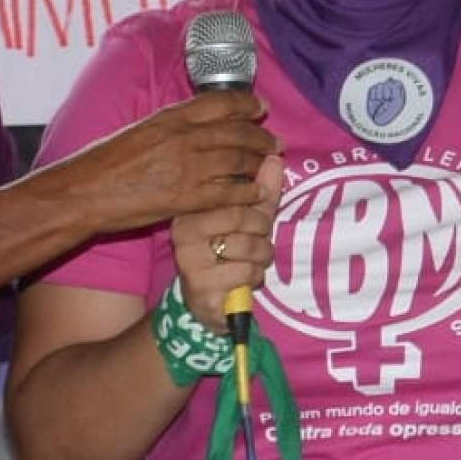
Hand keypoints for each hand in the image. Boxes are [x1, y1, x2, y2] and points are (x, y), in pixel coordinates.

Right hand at [62, 91, 276, 235]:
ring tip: (269, 165)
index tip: (261, 108)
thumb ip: (169, 127)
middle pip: (237, 132)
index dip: (247, 104)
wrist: (84, 193)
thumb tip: (192, 126)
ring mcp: (187, 167)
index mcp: (169, 117)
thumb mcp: (139, 130)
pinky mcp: (186, 197)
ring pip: (238, 160)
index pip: (220, 102)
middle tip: (275, 143)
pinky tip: (257, 194)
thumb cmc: (103, 163)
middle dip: (261, 137)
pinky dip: (247, 192)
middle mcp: (183, 137)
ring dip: (258, 163)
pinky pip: (229, 192)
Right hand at [168, 155, 280, 333]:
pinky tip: (243, 280)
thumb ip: (262, 190)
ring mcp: (190, 260)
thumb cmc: (229, 254)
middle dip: (262, 232)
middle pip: (242, 216)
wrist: (209, 302)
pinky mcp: (201, 286)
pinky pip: (245, 273)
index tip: (258, 213)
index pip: (234, 191)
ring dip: (262, 256)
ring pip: (248, 246)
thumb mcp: (248, 219)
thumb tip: (276, 157)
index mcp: (192, 207)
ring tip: (253, 261)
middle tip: (259, 241)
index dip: (257, 203)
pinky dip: (254, 277)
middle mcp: (184, 231)